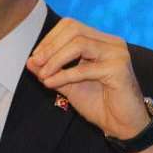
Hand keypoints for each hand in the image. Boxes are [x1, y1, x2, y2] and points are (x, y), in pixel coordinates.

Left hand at [26, 18, 152, 152]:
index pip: (71, 26)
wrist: (123, 126)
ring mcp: (117, 54)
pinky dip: (63, 76)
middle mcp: (111, 43)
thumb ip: (52, 71)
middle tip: (36, 63)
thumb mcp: (69, 85)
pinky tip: (50, 84)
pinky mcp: (118, 69)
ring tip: (43, 75)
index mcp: (101, 41)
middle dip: (50, 46)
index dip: (50, 39)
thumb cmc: (99, 104)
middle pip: (74, 29)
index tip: (35, 58)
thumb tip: (30, 61)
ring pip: (79, 44)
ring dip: (55, 60)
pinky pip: (84, 69)